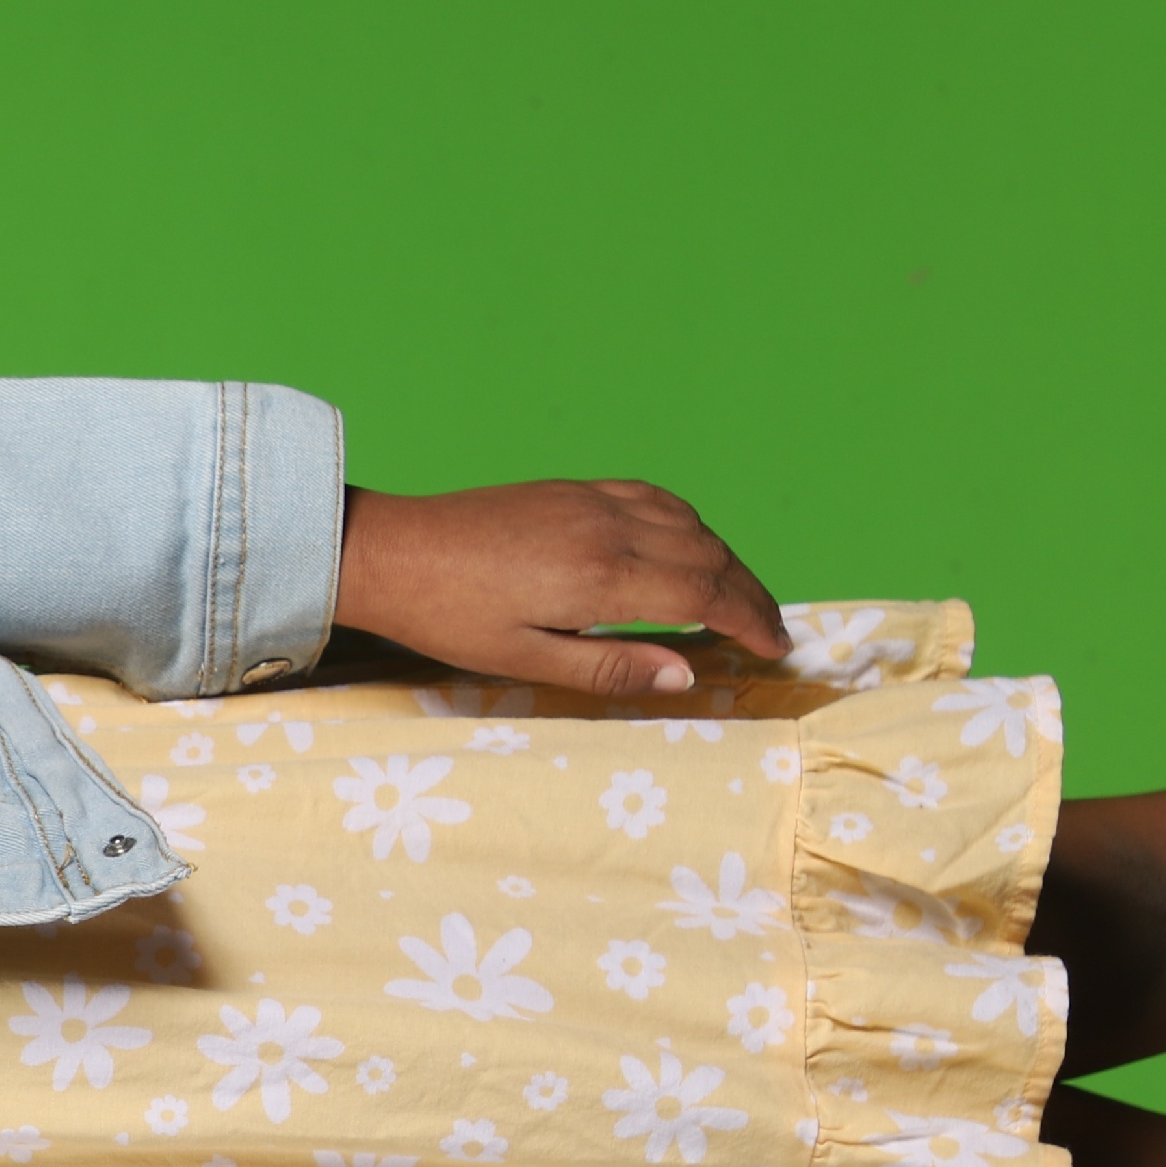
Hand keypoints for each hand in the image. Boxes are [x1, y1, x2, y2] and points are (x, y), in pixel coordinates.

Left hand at [335, 481, 792, 698]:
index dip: (750, 622)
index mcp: (600, 577)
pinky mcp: (571, 489)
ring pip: (688, 522)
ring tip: (739, 596)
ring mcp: (591, 501)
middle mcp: (608, 529)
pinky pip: (652, 497)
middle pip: (709, 555)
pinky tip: (689, 544)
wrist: (389, 552)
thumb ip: (610, 669)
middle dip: (750, 594)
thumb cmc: (446, 616)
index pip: (705, 595)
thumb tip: (687, 677)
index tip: (775, 648)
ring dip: (724, 557)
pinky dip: (687, 521)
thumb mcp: (525, 660)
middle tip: (772, 631)